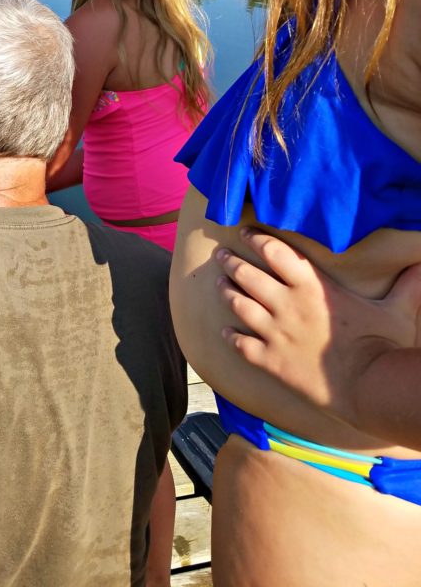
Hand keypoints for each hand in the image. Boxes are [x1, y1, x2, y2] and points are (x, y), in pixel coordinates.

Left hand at [215, 227, 420, 425]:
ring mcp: (275, 333)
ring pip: (237, 305)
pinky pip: (240, 344)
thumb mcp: (396, 310)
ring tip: (218, 285)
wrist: (368, 389)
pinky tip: (225, 331)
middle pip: (247, 274)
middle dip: (231, 262)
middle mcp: (287, 304)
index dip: (257, 238)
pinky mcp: (270, 361)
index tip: (246, 232)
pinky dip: (230, 336)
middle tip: (221, 255)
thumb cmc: (382, 346)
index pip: (274, 251)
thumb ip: (408, 285)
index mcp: (312, 286)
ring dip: (225, 293)